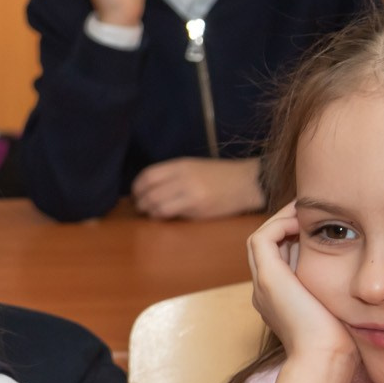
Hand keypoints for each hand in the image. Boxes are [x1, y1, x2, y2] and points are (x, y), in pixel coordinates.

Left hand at [131, 157, 264, 219]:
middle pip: (150, 192)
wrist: (247, 183)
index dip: (137, 187)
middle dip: (140, 203)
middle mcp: (183, 177)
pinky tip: (166, 217)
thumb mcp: (193, 167)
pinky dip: (162, 216)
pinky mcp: (198, 207)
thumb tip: (148, 188)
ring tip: (152, 213)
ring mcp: (191, 193)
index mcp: (181, 165)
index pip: (148, 175)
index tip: (136, 194)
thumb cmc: (219, 176)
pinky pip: (171, 213)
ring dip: (150, 212)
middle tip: (141, 208)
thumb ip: (172, 175)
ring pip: (157, 205)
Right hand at [248, 201, 355, 365]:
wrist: (324, 358)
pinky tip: (306, 220)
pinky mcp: (267, 277)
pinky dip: (280, 223)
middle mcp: (265, 289)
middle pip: (269, 246)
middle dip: (289, 225)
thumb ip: (343, 294)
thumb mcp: (342, 313)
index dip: (298, 239)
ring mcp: (263, 283)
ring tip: (310, 210)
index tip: (324, 227)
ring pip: (262, 238)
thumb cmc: (341, 343)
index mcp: (280, 299)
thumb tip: (369, 284)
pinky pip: (263, 237)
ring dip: (284, 219)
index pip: (282, 258)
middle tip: (314, 211)